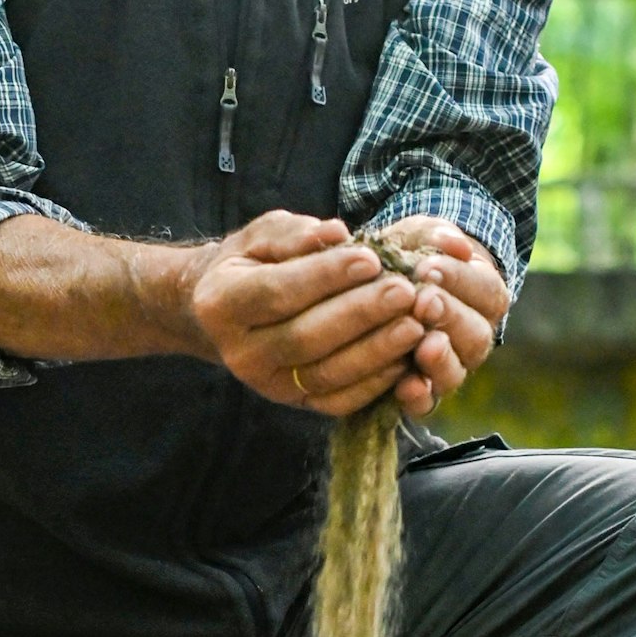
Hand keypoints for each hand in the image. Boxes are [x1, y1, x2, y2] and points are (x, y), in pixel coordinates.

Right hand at [185, 211, 427, 415]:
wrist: (228, 315)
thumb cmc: (253, 265)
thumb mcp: (261, 237)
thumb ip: (295, 234)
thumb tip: (337, 233)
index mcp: (221, 303)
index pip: (277, 291)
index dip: (325, 276)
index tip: (370, 258)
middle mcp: (240, 352)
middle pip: (305, 337)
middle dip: (360, 314)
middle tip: (405, 291)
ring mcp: (268, 384)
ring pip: (326, 373)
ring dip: (376, 351)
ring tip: (415, 323)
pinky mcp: (296, 403)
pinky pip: (339, 401)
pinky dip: (375, 383)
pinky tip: (406, 358)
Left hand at [369, 216, 508, 419]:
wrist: (385, 284)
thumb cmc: (411, 254)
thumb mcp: (423, 235)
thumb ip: (439, 236)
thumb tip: (457, 246)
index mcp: (484, 295)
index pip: (484, 290)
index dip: (459, 279)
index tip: (427, 268)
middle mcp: (474, 336)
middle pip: (476, 335)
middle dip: (450, 317)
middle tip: (422, 302)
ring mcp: (450, 367)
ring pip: (456, 371)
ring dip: (440, 359)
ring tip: (424, 345)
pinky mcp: (423, 392)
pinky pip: (427, 404)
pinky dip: (419, 397)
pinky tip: (406, 387)